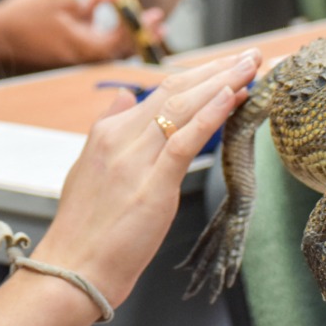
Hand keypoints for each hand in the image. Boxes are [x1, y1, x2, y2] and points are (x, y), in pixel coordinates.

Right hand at [0, 0, 160, 69]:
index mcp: (83, 47)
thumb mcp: (62, 1)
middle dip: (140, 35)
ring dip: (124, 34)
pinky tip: (105, 11)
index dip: (140, 29)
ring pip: (107, 48)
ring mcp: (72, 56)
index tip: (155, 16)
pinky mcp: (63, 51)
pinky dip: (104, 31)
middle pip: (119, 50)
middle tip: (160, 23)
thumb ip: (92, 0)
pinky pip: (91, 44)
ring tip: (141, 19)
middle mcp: (81, 57)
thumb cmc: (25, 15)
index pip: (121, 42)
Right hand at [30, 49, 261, 306]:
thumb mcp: (87, 167)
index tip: (229, 65)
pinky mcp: (151, 187)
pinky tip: (231, 96)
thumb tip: (125, 97)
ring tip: (252, 66)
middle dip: (218, 69)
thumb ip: (108, 128)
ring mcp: (135, 161)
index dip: (200, 76)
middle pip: (177, 91)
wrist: (72, 270)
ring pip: (183, 108)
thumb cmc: (84, 227)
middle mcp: (120, 138)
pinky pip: (184, 142)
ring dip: (223, 82)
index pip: (161, 91)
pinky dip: (210, 115)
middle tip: (252, 55)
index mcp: (108, 132)